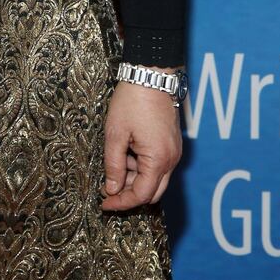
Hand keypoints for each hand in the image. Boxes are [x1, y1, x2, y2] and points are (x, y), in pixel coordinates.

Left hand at [100, 81, 181, 210]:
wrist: (151, 75)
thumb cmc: (132, 101)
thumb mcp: (116, 133)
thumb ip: (114, 164)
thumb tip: (112, 189)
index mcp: (158, 159)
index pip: (142, 195)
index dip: (122, 202)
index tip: (105, 203)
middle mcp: (171, 159)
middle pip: (152, 192)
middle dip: (130, 194)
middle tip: (109, 190)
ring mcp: (174, 151)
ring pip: (155, 178)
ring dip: (135, 178)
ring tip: (116, 159)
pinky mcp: (172, 144)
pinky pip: (159, 165)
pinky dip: (142, 166)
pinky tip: (127, 151)